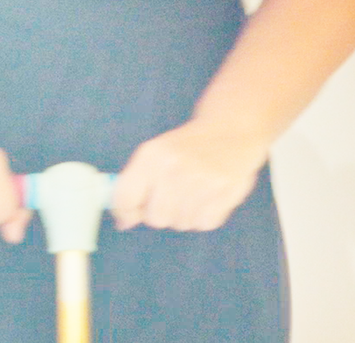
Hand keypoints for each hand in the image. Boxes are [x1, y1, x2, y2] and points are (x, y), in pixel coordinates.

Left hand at [111, 120, 268, 231]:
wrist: (229, 131)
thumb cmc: (186, 148)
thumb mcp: (155, 154)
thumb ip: (135, 185)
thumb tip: (124, 222)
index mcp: (151, 156)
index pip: (125, 197)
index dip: (125, 212)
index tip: (130, 216)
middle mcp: (174, 167)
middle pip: (155, 218)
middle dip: (160, 214)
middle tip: (170, 200)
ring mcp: (201, 181)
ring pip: (181, 223)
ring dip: (184, 216)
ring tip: (192, 195)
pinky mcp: (225, 192)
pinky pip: (204, 224)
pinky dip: (204, 217)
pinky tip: (208, 198)